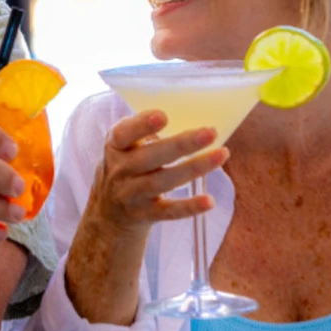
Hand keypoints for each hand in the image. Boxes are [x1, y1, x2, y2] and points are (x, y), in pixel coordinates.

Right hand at [63, 110, 226, 326]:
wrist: (109, 213)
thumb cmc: (128, 166)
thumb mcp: (126, 147)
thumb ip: (148, 132)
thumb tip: (193, 120)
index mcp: (115, 146)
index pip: (124, 134)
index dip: (142, 125)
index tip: (164, 115)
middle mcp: (120, 170)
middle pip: (150, 157)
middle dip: (181, 144)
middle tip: (210, 132)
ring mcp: (131, 194)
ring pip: (163, 181)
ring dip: (194, 168)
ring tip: (221, 154)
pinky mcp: (145, 215)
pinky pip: (168, 211)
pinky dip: (188, 207)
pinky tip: (208, 201)